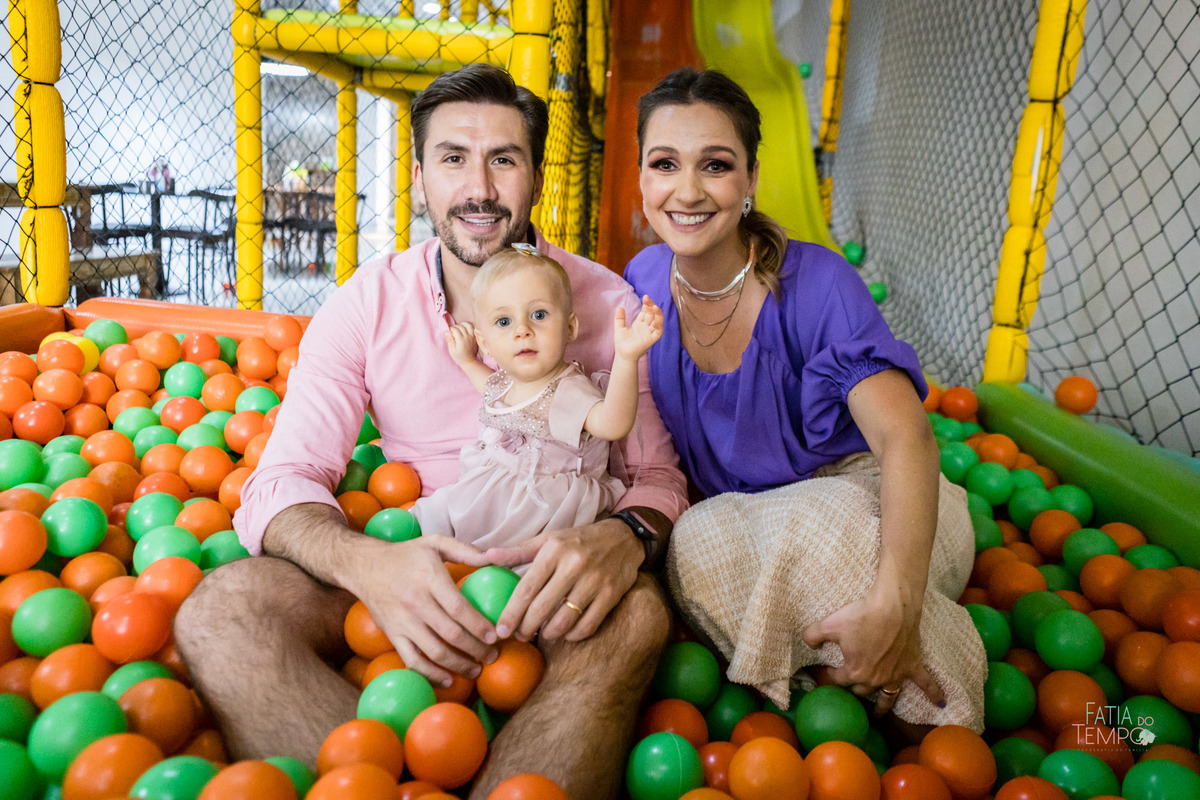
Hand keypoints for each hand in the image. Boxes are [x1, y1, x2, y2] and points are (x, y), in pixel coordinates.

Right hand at [346, 534, 497, 687]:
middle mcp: (415, 602)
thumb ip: (465, 550)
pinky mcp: (392, 635)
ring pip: (434, 651)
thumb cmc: (406, 555)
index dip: (478, 625)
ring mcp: (402, 622)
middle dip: (476, 649)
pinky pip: (412, 661)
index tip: (494, 636)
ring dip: (459, 665)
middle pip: (450, 634)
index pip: (458, 607)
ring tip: (476, 669)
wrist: (364, 566)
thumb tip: (493, 558)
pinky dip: (431, 675)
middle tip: (492, 656)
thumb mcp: (434, 542)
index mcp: (429, 578)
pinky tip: (448, 679)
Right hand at [445, 322, 478, 366]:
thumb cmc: (459, 357)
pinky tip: (465, 330)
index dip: (451, 328)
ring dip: (462, 324)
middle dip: (455, 326)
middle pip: (461, 326)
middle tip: (453, 331)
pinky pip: (473, 328)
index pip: (455, 329)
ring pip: (468, 325)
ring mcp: (472, 337)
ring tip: (459, 328)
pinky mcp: (475, 337)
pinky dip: (468, 327)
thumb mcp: (452, 350)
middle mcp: (468, 337)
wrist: (469, 361)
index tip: (449, 331)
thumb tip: (447, 332)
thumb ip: (449, 340)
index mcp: (461, 340)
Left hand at [484, 517, 642, 642]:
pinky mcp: (611, 594)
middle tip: (519, 635)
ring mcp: (594, 581)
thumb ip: (518, 551)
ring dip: (548, 634)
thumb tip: (486, 557)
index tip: (501, 630)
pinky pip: (587, 626)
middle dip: (526, 628)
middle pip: (542, 608)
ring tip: (542, 633)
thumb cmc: (578, 540)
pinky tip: (565, 632)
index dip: (511, 613)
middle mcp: (574, 565)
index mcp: (554, 550)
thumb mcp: (548, 539)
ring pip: (564, 621)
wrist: (623, 538)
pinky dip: (572, 635)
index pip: (526, 588)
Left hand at [613, 296, 663, 361]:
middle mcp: (646, 326)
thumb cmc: (622, 343)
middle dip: (651, 306)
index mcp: (640, 322)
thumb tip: (619, 307)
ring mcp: (649, 333)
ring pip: (658, 321)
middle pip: (652, 314)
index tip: (645, 297)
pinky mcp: (651, 340)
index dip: (647, 304)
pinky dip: (658, 327)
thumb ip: (619, 318)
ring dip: (658, 314)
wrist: (623, 355)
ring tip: (655, 307)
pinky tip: (655, 322)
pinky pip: (658, 333)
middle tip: (648, 300)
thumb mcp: (619, 328)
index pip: (646, 310)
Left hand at [801, 583, 943, 714]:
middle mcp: (876, 679)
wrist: (893, 606)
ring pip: (888, 697)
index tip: (827, 668)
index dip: (830, 674)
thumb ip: (812, 635)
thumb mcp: (829, 623)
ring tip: (879, 714)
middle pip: (861, 690)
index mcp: (855, 672)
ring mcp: (896, 675)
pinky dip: (934, 693)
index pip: (838, 679)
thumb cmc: (861, 615)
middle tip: (849, 685)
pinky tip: (941, 702)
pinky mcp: (913, 665)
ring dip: (882, 706)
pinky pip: (926, 683)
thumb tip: (808, 643)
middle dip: (853, 688)